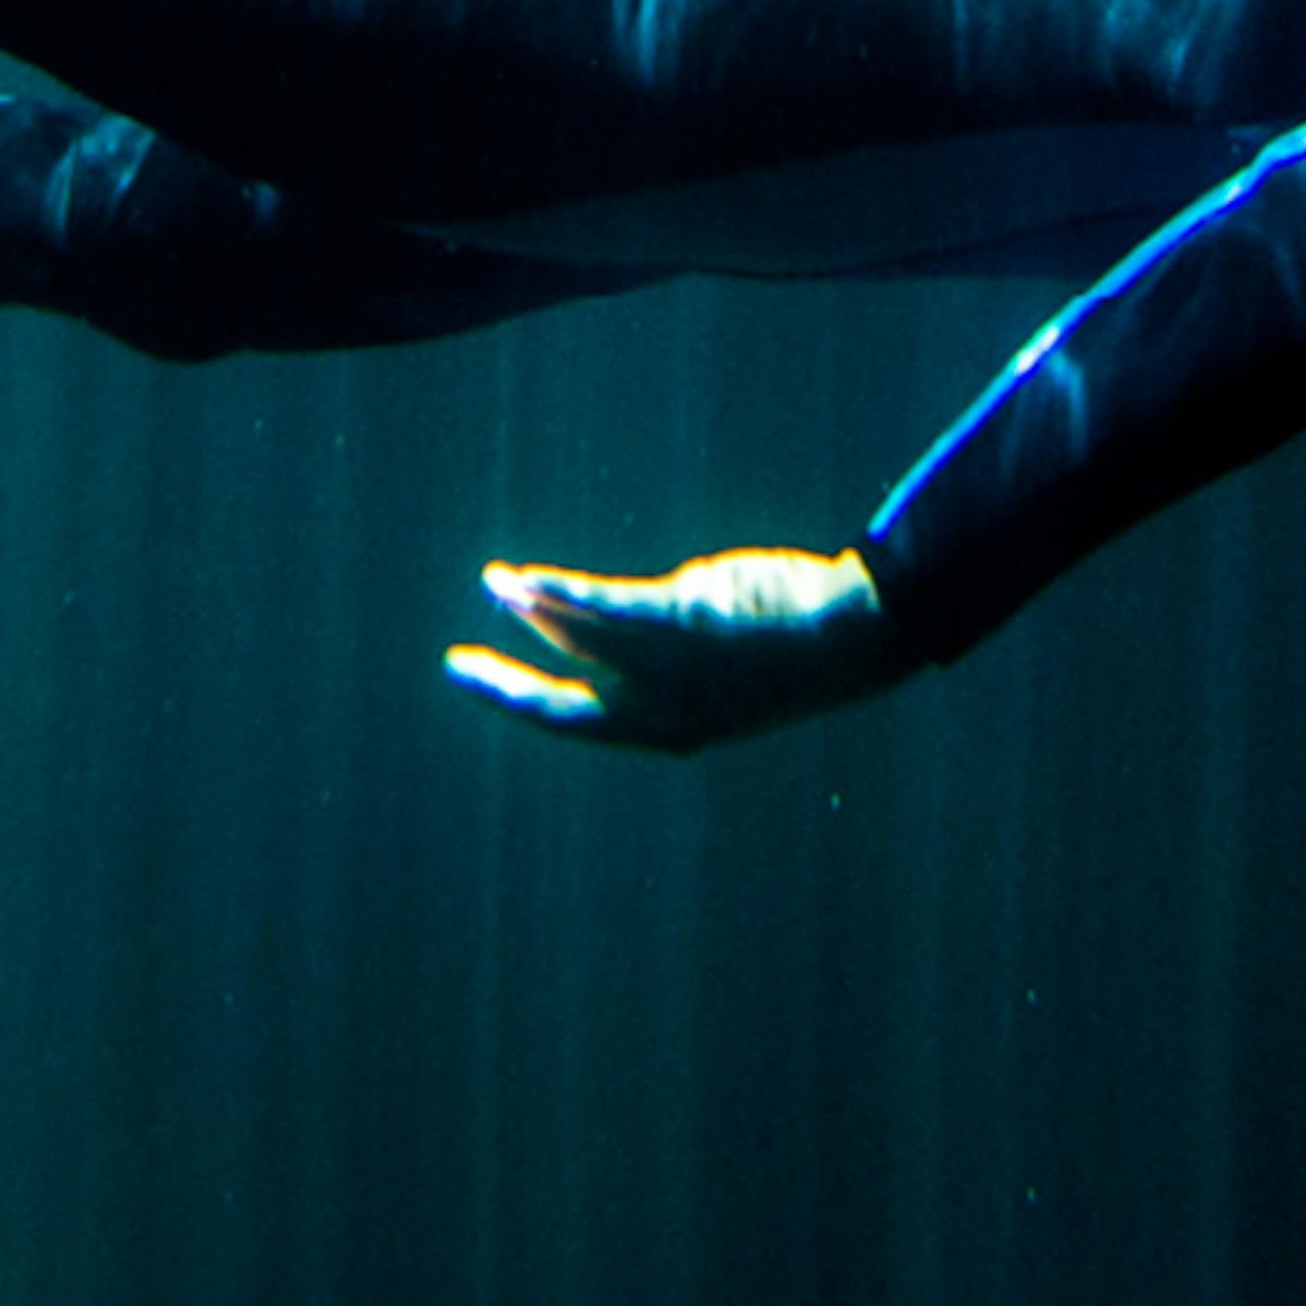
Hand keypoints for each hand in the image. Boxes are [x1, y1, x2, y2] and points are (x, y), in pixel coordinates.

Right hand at [447, 542, 909, 753]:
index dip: (536, 709)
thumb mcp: (720, 662)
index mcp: (673, 728)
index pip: (590, 724)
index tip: (505, 693)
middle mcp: (659, 710)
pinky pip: (598, 607)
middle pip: (561, 704)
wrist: (846, 642)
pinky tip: (524, 577)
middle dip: (504, 689)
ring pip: (575, 640)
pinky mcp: (670, 622)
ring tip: (494, 582)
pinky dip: (555, 593)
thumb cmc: (797, 647)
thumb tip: (604, 616)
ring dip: (527, 608)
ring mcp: (663, 668)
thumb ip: (663, 651)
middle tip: (459, 670)